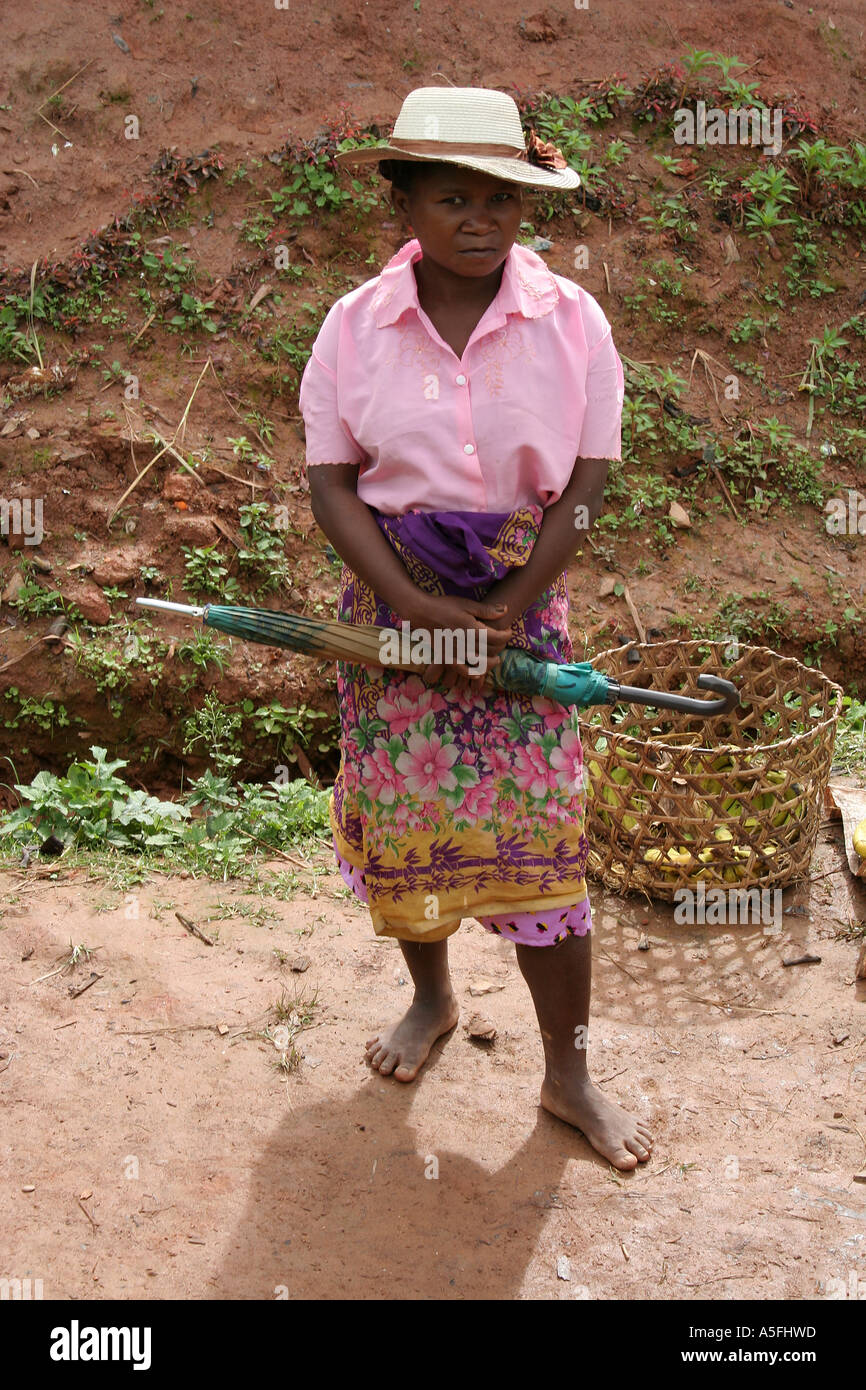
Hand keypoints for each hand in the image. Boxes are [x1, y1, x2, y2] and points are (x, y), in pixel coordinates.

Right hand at [399, 592, 513, 688]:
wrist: (421, 612)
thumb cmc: (444, 606)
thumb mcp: (467, 604)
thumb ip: (486, 610)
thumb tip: (505, 610)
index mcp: (472, 628)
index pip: (496, 637)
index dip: (506, 636)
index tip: (509, 632)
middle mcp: (465, 642)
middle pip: (490, 651)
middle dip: (500, 648)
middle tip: (504, 644)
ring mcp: (455, 651)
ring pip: (479, 663)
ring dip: (490, 663)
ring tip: (495, 659)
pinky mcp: (446, 657)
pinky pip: (461, 670)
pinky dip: (471, 673)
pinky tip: (478, 673)